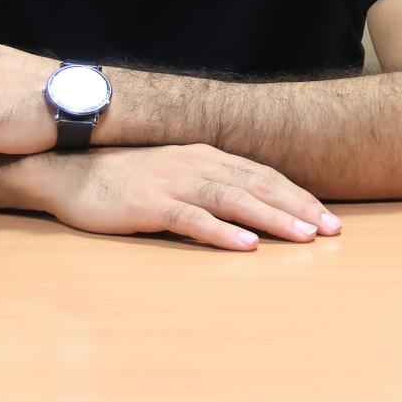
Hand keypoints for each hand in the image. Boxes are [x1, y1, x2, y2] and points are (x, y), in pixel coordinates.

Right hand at [36, 145, 342, 249]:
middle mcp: (197, 164)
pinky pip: (192, 219)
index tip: (327, 216)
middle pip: (258, 185)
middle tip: (331, 229)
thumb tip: (252, 205)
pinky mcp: (150, 204)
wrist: (70, 170)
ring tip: (303, 237)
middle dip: (299, 207)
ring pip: (234, 200)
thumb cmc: (125, 176)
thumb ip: (210, 181)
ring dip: (272, 219)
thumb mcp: (176, 171)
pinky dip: (222, 232)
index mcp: (207, 156)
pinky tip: (246, 246)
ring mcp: (174, 182)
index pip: (263, 175)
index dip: (298, 195)